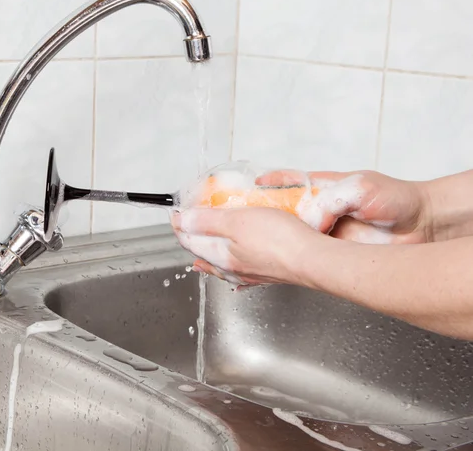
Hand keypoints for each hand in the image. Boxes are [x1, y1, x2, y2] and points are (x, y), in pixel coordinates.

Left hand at [172, 207, 321, 285]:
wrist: (312, 259)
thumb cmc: (278, 240)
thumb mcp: (235, 221)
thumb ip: (206, 222)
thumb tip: (180, 221)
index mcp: (220, 255)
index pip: (190, 241)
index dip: (180, 225)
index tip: (176, 214)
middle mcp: (232, 269)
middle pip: (204, 254)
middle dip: (193, 240)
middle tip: (188, 227)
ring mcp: (251, 273)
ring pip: (222, 265)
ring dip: (210, 257)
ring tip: (202, 254)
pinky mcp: (268, 274)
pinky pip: (242, 272)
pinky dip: (232, 268)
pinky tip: (236, 272)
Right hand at [257, 170, 429, 244]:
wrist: (422, 226)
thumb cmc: (397, 199)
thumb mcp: (361, 188)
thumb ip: (332, 200)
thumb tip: (310, 220)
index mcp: (321, 187)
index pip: (284, 181)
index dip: (262, 184)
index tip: (242, 187)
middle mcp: (318, 209)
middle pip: (278, 211)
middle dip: (257, 215)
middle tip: (238, 221)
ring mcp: (323, 232)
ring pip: (289, 235)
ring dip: (272, 239)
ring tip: (250, 245)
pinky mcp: (331, 254)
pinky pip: (306, 255)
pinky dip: (293, 258)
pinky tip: (279, 261)